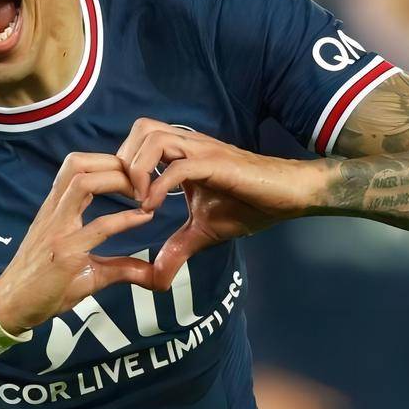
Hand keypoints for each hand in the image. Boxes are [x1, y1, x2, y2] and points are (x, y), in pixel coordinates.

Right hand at [0, 153, 155, 334]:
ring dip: (117, 180)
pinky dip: (125, 218)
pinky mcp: (64, 253)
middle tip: (142, 182)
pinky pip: (98, 227)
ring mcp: (57, 230)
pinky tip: (144, 217)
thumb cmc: (42, 284)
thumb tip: (153, 273)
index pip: (77, 166)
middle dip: (114, 163)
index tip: (135, 179)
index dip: (109, 162)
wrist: (11, 306)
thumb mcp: (85, 269)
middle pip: (78, 164)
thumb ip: (120, 266)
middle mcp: (53, 213)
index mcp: (55, 209)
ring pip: (82, 182)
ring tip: (141, 195)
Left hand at [116, 118, 319, 290]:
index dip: (123, 165)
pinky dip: (159, 186)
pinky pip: (179, 166)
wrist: (288, 196)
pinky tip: (154, 208)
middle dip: (125, 160)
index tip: (120, 199)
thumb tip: (157, 279)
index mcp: (182, 154)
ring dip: (139, 170)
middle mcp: (189, 145)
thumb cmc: (248, 205)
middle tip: (126, 195)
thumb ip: (177, 249)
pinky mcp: (217, 164)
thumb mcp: (202, 231)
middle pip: (141, 129)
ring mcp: (202, 151)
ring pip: (155, 138)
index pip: (139, 141)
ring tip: (140, 201)